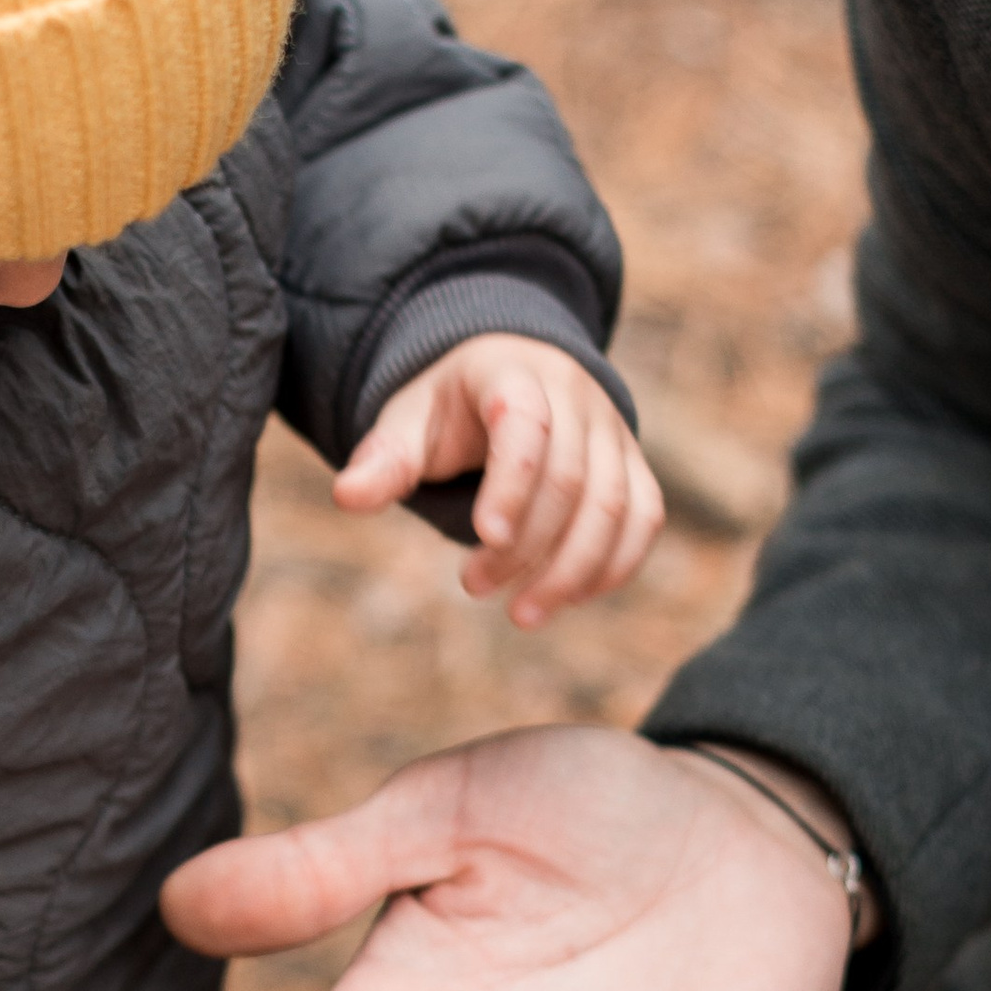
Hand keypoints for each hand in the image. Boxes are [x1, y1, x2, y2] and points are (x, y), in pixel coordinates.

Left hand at [333, 335, 662, 625]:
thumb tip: (346, 496)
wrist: (511, 378)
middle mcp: (577, 398)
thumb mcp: (409, 421)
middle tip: (473, 586)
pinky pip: (643, 519)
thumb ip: (385, 459)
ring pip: (614, 506)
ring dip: (572, 571)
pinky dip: (614, 565)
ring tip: (523, 615)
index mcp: (515, 374)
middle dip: (526, 546)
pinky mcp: (633, 467)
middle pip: (570, 480)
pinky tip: (571, 600)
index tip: (485, 538)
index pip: (526, 425)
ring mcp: (613, 433)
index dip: (512, 484)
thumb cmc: (450, 409)